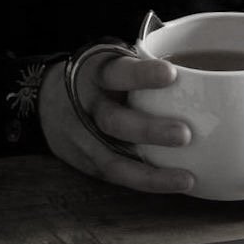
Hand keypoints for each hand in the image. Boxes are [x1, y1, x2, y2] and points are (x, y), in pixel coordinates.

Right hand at [38, 48, 194, 193]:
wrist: (44, 100)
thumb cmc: (95, 78)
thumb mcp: (110, 60)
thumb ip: (142, 63)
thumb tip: (199, 65)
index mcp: (95, 74)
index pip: (118, 72)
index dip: (142, 74)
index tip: (172, 73)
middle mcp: (87, 107)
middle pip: (114, 121)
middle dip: (149, 130)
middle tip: (185, 134)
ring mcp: (83, 139)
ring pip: (113, 160)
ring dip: (151, 173)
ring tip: (186, 178)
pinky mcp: (85, 162)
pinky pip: (115, 176)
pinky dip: (145, 182)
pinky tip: (173, 183)